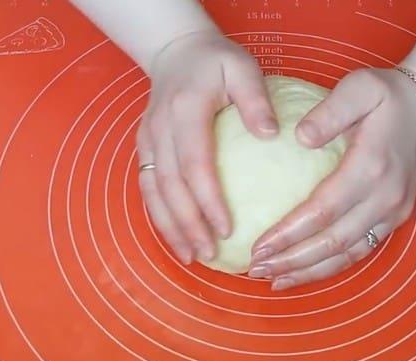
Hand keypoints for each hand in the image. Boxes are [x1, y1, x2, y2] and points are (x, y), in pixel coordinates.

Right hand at [137, 30, 277, 264]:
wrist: (176, 51)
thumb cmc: (216, 62)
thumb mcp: (242, 68)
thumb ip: (255, 99)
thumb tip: (271, 135)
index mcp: (185, 111)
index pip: (194, 163)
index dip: (208, 200)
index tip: (226, 229)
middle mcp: (160, 129)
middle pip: (169, 186)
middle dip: (187, 224)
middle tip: (208, 254)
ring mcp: (148, 140)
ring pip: (153, 191)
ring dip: (169, 227)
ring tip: (189, 256)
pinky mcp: (145, 148)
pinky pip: (148, 187)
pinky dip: (160, 215)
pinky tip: (176, 236)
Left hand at [248, 67, 415, 290]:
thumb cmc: (387, 94)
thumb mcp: (359, 87)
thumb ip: (330, 112)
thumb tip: (300, 138)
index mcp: (372, 166)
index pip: (323, 210)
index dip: (289, 233)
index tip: (258, 246)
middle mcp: (385, 197)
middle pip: (333, 242)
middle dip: (292, 260)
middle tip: (255, 269)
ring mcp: (393, 211)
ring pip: (348, 254)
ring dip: (309, 272)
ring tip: (274, 280)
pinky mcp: (394, 217)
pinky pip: (360, 250)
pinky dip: (331, 266)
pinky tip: (305, 272)